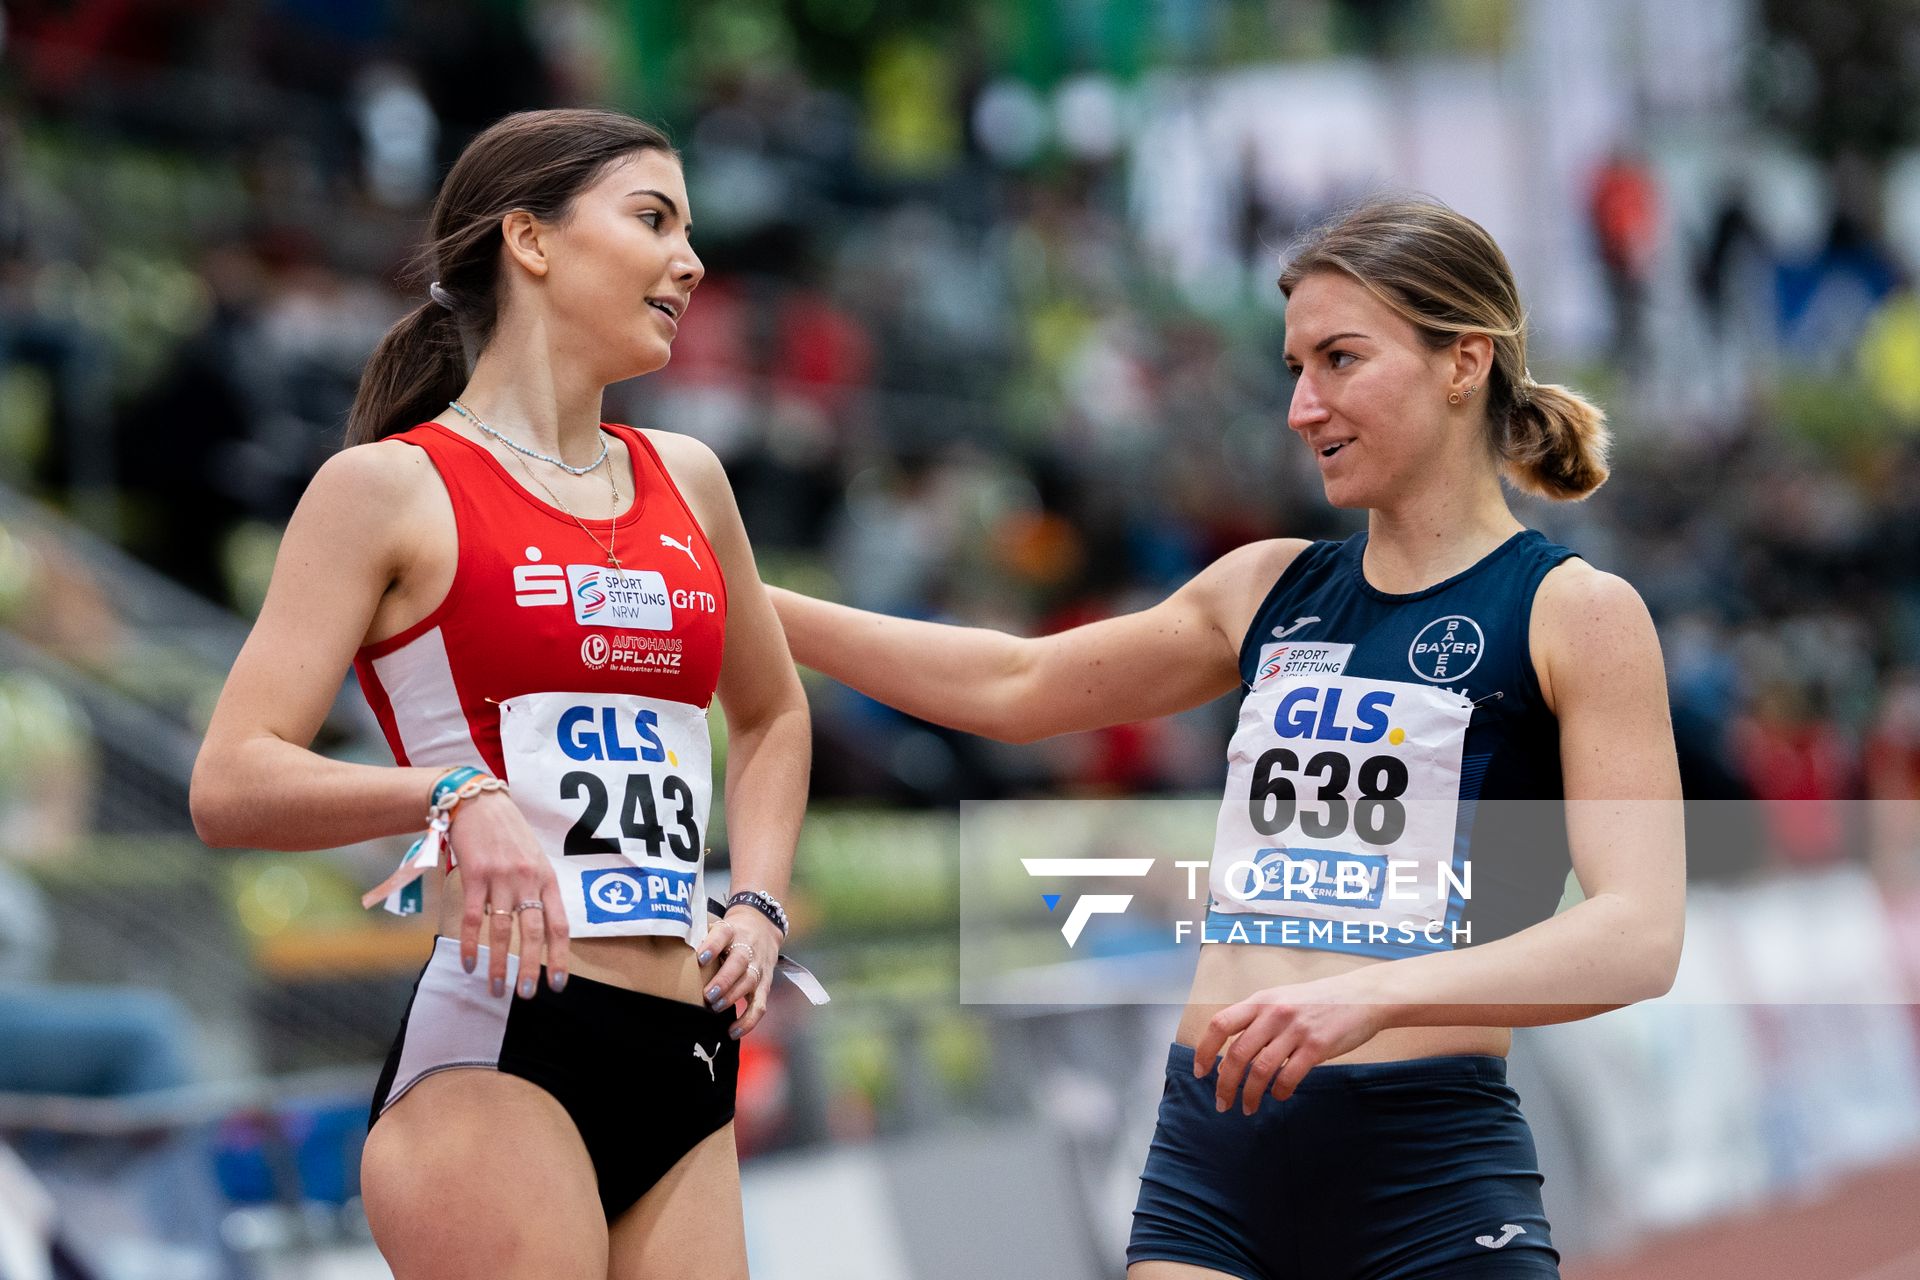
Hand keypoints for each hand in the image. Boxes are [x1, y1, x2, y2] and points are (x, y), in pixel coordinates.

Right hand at [449, 791, 570, 999]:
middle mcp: (528, 880)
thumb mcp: (533, 857)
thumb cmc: (507, 833)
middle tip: (527, 994)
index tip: (558, 983)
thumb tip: (541, 928)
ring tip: (497, 989)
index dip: (560, 956)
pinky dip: (470, 944)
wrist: (478, 801)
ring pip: (503, 930)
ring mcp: (501, 877)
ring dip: (499, 964)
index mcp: (546, 878)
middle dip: (530, 967)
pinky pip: (473, 917)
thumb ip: (537, 889)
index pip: (559, 923)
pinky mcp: (475, 875)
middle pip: (533, 931)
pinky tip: (469, 963)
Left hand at [694, 906, 782, 1038]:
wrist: (762, 928)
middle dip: (724, 979)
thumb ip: (696, 937)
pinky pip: (759, 1004)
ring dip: (732, 997)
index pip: (723, 934)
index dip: (713, 945)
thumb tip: (666, 950)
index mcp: (731, 930)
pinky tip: (732, 1031)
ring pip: (749, 981)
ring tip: (715, 1008)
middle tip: (707, 995)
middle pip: (740, 961)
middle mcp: (747, 947)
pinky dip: (748, 1021)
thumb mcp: (714, 927)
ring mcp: (758, 967)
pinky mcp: (764, 984)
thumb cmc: (728, 934)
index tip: (700, 958)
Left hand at [1190, 974, 1386, 1113]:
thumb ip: (1257, 1020)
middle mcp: (1274, 1013)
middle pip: (1237, 1054)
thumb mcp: (1282, 999)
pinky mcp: (1317, 1047)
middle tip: (1221, 1103)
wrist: (1363, 996)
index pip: (1221, 1025)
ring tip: (1247, 1108)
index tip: (1200, 1072)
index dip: (1205, 1050)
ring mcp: (1296, 1030)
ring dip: (1250, 1095)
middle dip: (1225, 1084)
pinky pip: (1289, 1076)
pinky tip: (1278, 1096)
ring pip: (1261, 1069)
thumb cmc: (1318, 1000)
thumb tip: (1230, 1054)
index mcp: (1261, 1001)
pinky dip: (1279, 1091)